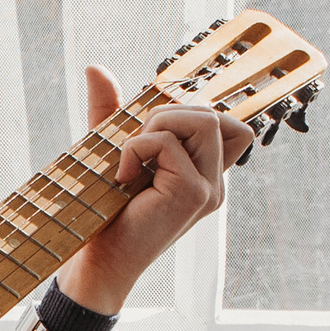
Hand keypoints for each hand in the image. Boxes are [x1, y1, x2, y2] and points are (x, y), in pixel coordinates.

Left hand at [58, 66, 252, 316]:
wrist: (97, 263)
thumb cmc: (103, 213)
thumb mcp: (112, 152)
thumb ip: (111, 111)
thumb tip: (96, 67)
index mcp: (205, 176)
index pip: (233, 127)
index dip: (199, 112)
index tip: (156, 128)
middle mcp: (214, 183)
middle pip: (214, 114)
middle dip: (168, 114)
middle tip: (136, 147)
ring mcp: (208, 189)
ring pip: (202, 118)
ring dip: (157, 125)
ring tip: (132, 157)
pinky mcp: (192, 192)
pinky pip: (168, 141)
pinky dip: (137, 146)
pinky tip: (123, 176)